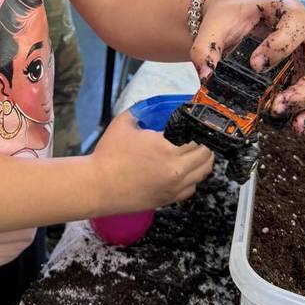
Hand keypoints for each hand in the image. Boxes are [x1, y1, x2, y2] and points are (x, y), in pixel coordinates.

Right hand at [92, 109, 213, 212]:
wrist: (99, 186)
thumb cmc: (109, 155)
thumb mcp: (124, 123)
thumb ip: (141, 111)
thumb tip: (151, 105)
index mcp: (166, 147)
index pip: (197, 136)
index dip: (200, 128)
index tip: (198, 123)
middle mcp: (176, 168)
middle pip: (206, 154)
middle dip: (206, 143)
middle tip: (199, 136)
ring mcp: (174, 186)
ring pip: (203, 172)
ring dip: (204, 160)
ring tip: (198, 152)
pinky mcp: (169, 199)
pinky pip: (192, 188)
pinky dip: (194, 178)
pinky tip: (187, 171)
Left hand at [192, 0, 304, 151]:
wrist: (237, 21)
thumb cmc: (230, 19)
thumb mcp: (213, 27)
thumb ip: (205, 49)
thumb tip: (207, 77)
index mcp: (289, 12)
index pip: (298, 24)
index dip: (281, 44)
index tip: (256, 64)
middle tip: (277, 108)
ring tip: (296, 128)